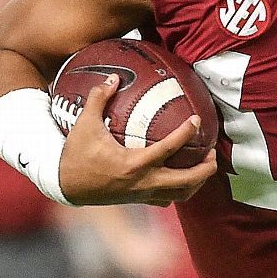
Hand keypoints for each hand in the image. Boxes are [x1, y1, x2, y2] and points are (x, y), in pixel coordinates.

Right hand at [59, 75, 216, 205]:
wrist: (64, 187)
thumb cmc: (75, 156)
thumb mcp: (84, 125)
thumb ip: (98, 99)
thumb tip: (112, 77)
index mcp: (134, 164)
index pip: (169, 148)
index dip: (186, 133)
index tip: (198, 120)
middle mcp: (143, 182)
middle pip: (187, 181)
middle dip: (205, 169)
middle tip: (212, 153)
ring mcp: (143, 194)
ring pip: (181, 195)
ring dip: (197, 182)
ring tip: (205, 166)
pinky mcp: (139, 200)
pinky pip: (167, 200)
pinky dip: (180, 191)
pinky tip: (182, 179)